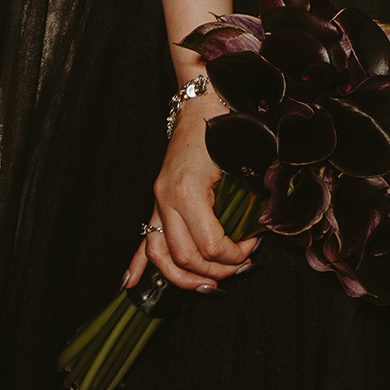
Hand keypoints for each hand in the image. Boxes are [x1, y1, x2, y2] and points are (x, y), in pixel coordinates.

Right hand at [123, 94, 259, 293]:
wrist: (203, 103)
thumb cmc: (223, 128)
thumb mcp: (240, 162)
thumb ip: (247, 199)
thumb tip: (257, 231)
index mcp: (188, 191)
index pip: (209, 245)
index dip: (234, 255)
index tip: (252, 248)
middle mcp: (167, 199)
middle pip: (185, 256)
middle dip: (214, 271)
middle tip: (238, 268)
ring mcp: (158, 199)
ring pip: (160, 253)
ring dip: (182, 277)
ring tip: (205, 286)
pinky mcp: (157, 198)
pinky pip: (144, 236)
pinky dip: (137, 263)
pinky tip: (131, 283)